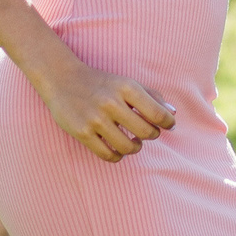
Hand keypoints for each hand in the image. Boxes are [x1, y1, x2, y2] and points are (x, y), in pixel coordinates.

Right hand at [37, 60, 176, 162]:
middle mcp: (111, 102)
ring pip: (128, 147)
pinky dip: (118, 156)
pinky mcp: (82, 133)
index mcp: (126, 87)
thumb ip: (152, 96)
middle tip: (147, 133)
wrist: (62, 79)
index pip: (157, 113)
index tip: (167, 126)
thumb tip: (173, 114)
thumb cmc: (100, 83)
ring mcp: (95, 119)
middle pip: (146, 132)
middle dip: (152, 135)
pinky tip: (117, 149)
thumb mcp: (126, 83)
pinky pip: (108, 155)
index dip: (168, 123)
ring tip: (133, 142)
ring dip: (135, 148)